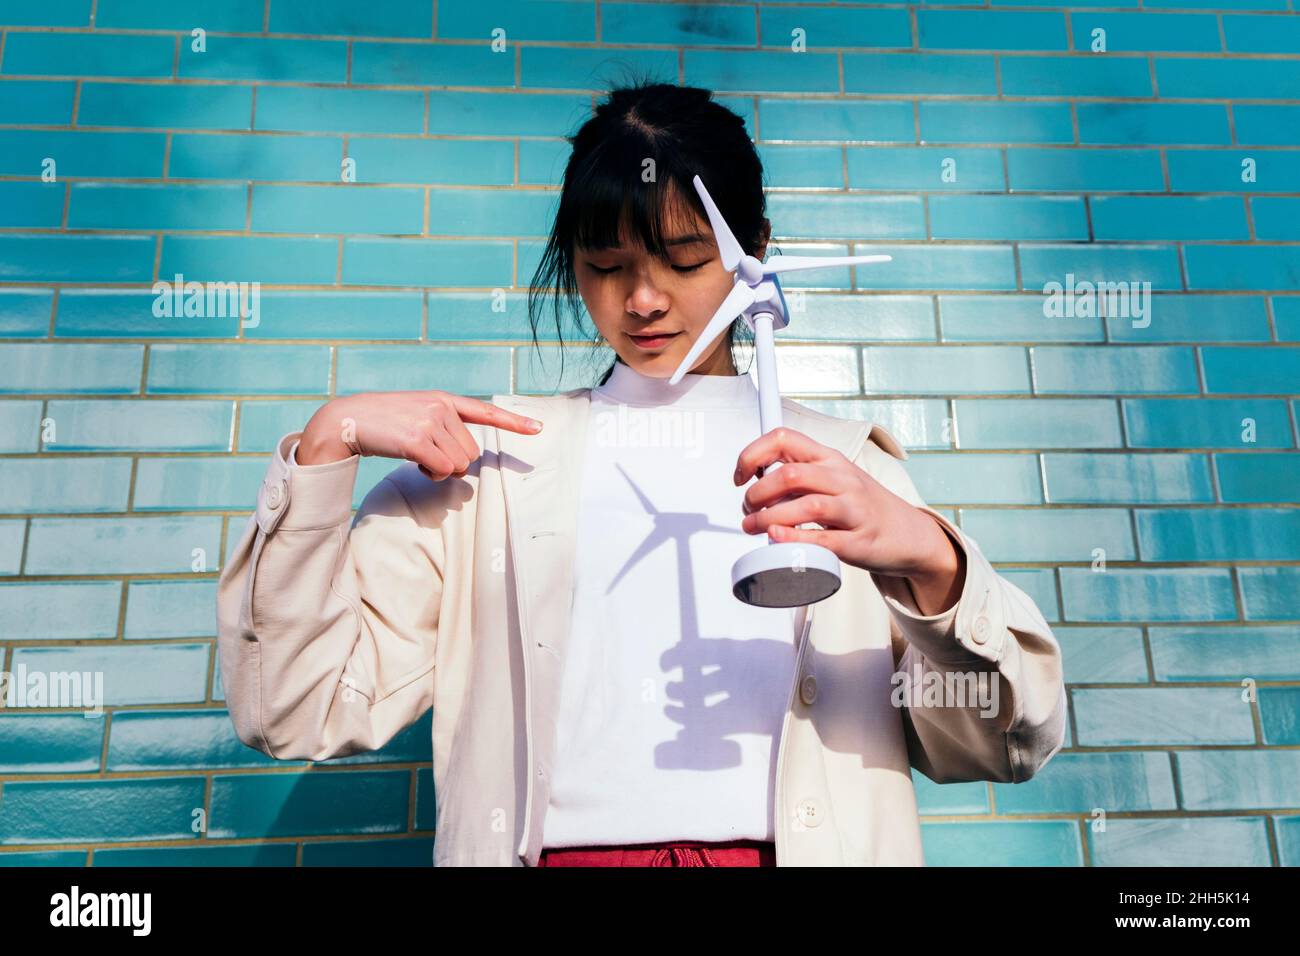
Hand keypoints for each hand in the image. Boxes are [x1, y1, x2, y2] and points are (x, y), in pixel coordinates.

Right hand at [297, 390, 542, 478]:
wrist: (347, 420)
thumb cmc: (383, 424)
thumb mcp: (416, 416)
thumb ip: (442, 429)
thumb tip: (461, 463)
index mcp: (444, 400)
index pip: (485, 410)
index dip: (514, 422)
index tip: (539, 428)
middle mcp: (441, 407)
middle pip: (471, 453)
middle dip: (451, 463)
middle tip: (425, 456)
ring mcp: (429, 422)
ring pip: (458, 465)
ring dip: (439, 471)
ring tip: (416, 457)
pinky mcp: (417, 439)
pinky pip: (441, 470)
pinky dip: (429, 474)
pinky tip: (411, 463)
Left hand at [733, 427, 964, 614]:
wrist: (908, 533)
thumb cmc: (863, 506)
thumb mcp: (832, 478)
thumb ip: (798, 476)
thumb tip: (754, 484)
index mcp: (830, 459)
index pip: (784, 439)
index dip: (752, 454)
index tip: (739, 476)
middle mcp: (841, 479)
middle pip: (790, 474)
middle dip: (757, 494)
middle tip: (747, 510)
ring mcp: (853, 509)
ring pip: (806, 506)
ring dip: (769, 518)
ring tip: (754, 527)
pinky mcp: (858, 542)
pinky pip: (823, 540)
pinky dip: (795, 539)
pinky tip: (777, 539)